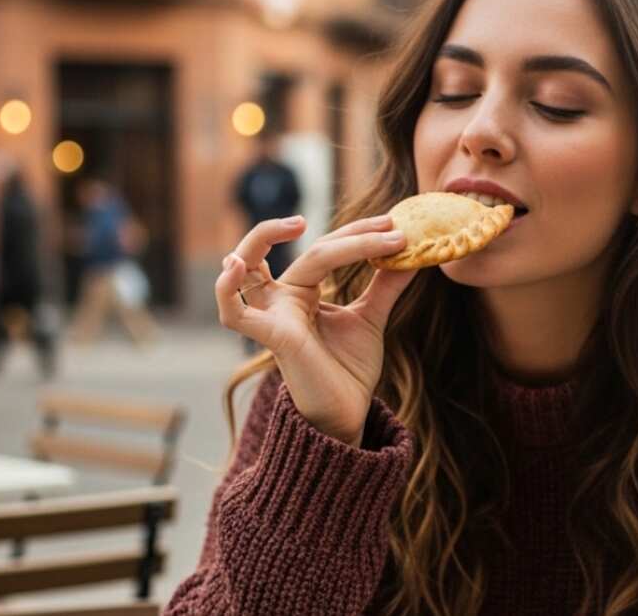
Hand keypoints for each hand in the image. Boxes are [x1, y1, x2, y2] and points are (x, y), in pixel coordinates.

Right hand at [215, 215, 417, 445]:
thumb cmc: (349, 369)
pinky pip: (233, 312)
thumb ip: (385, 285)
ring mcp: (272, 316)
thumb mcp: (370, 318)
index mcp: (302, 292)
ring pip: (257, 265)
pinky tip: (235, 264)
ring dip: (266, 238)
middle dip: (350, 236)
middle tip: (386, 224)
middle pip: (307, 252)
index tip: (394, 226)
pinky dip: (225, 288)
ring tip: (297, 223)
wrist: (348, 413)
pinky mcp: (271, 338)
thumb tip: (412, 253)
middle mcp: (282, 299)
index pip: (326, 249)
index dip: (359, 234)